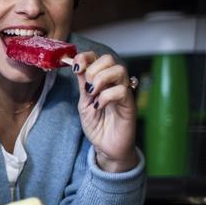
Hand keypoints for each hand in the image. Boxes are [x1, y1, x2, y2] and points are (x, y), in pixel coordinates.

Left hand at [72, 52, 138, 172]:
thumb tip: (77, 66)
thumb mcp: (83, 103)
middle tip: (86, 86)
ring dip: (100, 79)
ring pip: (119, 70)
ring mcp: (124, 93)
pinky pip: (121, 91)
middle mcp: (115, 83)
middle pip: (109, 59)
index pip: (98, 57)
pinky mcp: (129, 105)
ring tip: (92, 94)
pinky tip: (99, 106)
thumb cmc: (97, 125)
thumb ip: (82, 85)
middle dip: (93, 69)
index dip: (86, 57)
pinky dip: (106, 96)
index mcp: (102, 80)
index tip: (75, 68)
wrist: (106, 147)